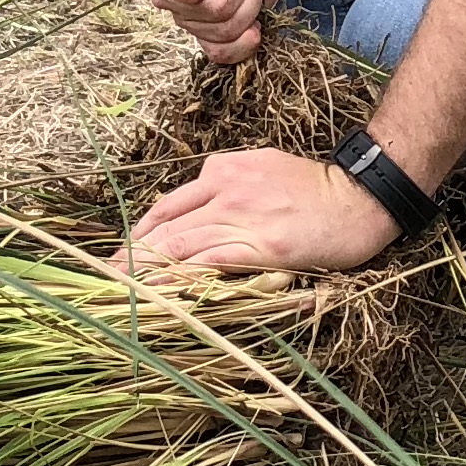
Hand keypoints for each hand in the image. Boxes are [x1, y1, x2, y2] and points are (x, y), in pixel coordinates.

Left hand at [118, 147, 399, 277]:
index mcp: (224, 170)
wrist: (362, 199)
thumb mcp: (265, 169)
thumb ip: (229, 185)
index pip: (167, 206)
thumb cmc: (318, 190)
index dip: (138, 236)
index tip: (120, 258)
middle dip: (128, 258)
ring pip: (175, 246)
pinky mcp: (258, 245)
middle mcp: (224, 188)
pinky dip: (176, 281)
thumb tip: (200, 211)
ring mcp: (239, 216)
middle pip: (163, 227)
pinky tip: (159, 297)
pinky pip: (205, 264)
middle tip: (103, 283)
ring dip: (142, 273)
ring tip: (119, 295)